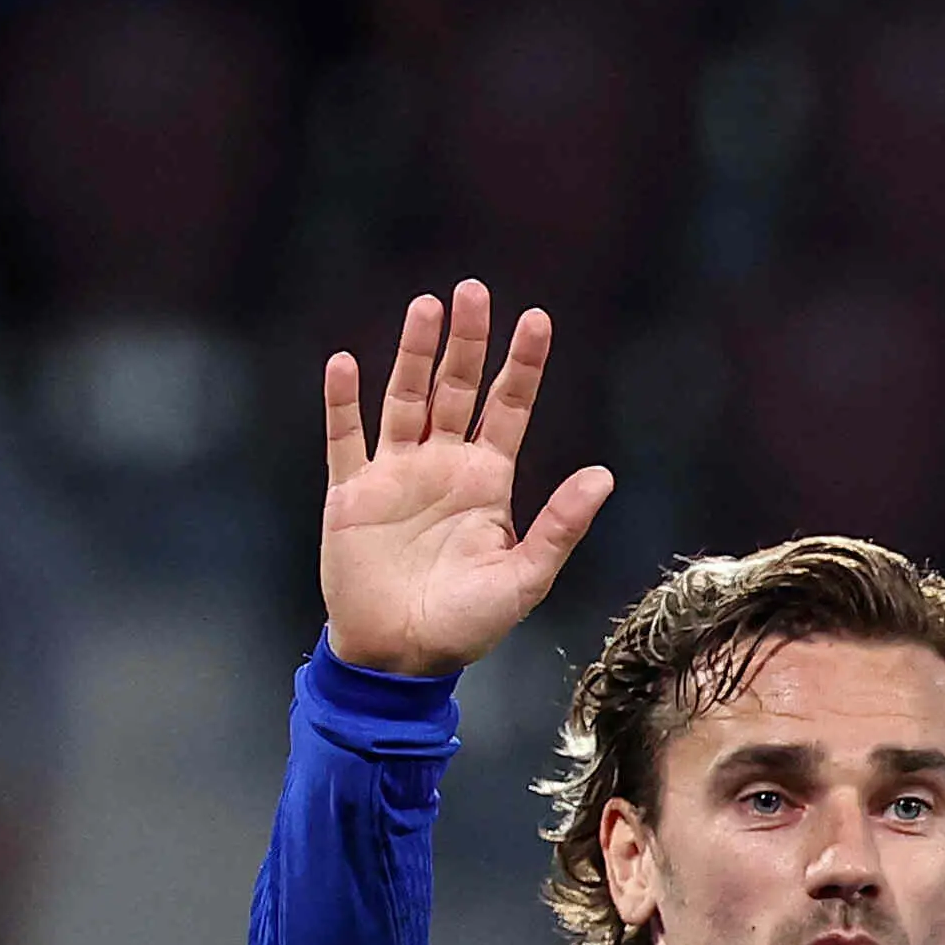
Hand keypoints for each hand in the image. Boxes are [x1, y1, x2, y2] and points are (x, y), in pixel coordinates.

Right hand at [318, 281, 614, 677]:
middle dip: (466, 341)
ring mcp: (395, 475)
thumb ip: (559, 524)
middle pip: (457, 389)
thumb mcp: (526, 576)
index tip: (538, 319)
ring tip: (426, 306)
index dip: (522, 365)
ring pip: (405, 398)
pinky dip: (341, 401)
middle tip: (474, 290)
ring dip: (414, 354)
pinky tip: (345, 361)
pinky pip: (344, 437)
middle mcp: (443, 467)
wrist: (402, 654)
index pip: (509, 409)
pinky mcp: (351, 493)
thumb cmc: (469, 622)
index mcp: (488, 482)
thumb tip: (603, 475)